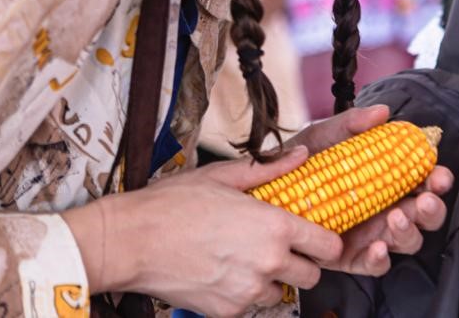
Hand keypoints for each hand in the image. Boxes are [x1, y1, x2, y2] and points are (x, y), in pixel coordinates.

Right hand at [68, 146, 343, 316]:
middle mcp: (268, 262)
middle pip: (311, 276)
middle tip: (278, 249)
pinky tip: (223, 273)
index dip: (325, 243)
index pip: (328, 247)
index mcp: (274, 226)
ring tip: (244, 260)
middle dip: (300, 264)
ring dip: (270, 281)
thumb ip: (269, 169)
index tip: (315, 238)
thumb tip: (301, 155)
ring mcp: (248, 291)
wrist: (131, 241)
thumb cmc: (173, 204)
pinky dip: (243, 294)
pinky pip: (250, 306)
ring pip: (279, 293)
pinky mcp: (227, 311)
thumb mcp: (223, 176)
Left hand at [286, 104, 453, 275]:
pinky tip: (378, 247)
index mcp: (388, 178)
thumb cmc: (301, 162)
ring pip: (408, 241)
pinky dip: (381, 259)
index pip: (423, 179)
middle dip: (432, 208)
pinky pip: (375, 265)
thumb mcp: (325, 136)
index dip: (437, 178)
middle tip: (424, 199)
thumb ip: (352, 123)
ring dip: (410, 231)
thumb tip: (382, 112)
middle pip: (425, 214)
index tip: (438, 173)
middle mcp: (387, 207)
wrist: (265, 191)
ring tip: (397, 217)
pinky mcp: (352, 257)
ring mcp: (372, 234)